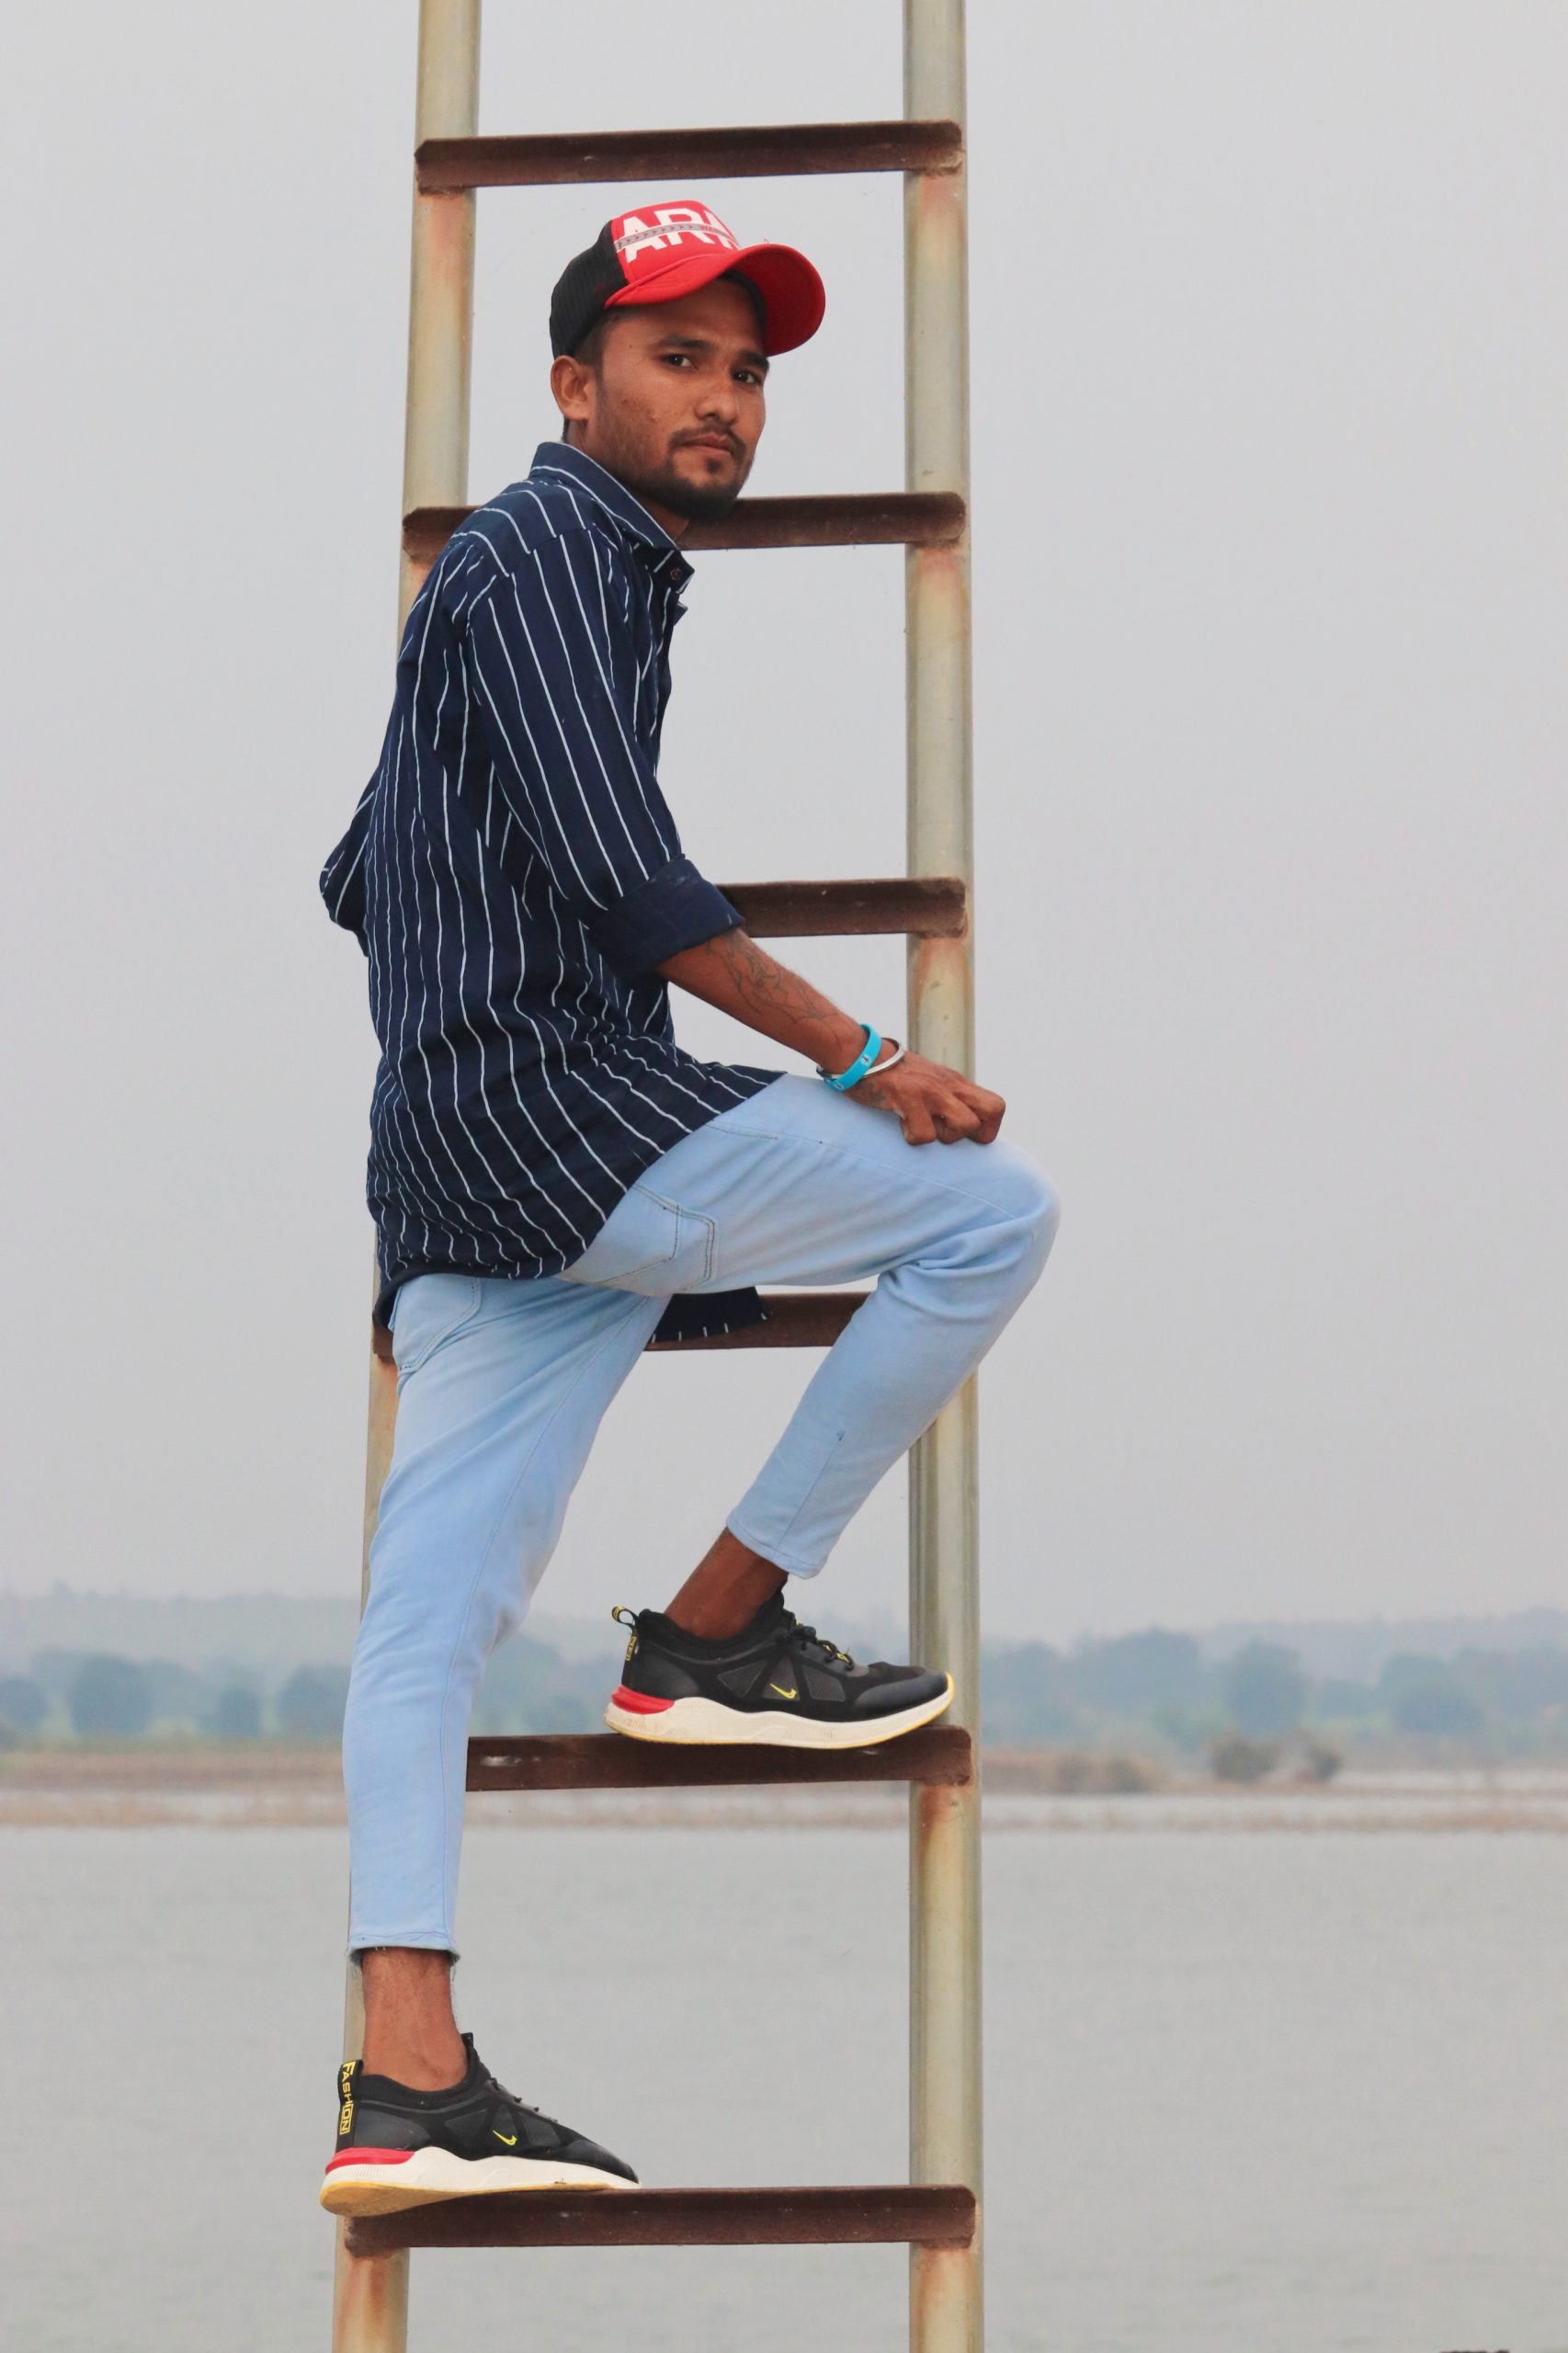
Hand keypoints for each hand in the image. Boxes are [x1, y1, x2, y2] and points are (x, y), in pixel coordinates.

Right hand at [854, 1047, 1005, 1145]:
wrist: (859, 1054)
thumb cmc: (890, 1074)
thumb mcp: (927, 1080)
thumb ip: (945, 1097)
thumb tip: (954, 1124)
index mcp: (955, 1082)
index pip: (996, 1106)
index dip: (986, 1129)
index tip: (962, 1135)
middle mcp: (949, 1084)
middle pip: (994, 1110)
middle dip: (977, 1134)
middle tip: (948, 1133)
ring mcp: (931, 1090)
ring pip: (964, 1125)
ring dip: (943, 1136)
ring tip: (921, 1125)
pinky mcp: (908, 1096)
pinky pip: (924, 1134)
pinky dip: (912, 1137)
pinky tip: (900, 1123)